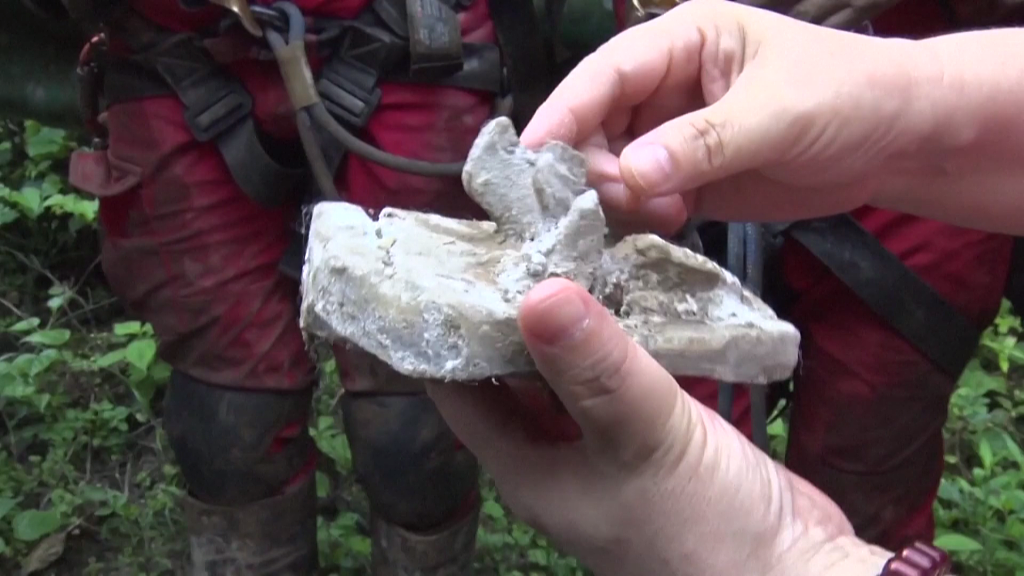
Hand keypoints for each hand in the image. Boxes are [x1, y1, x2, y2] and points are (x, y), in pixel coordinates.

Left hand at [427, 278, 890, 574]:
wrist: (794, 575)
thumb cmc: (704, 524)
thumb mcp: (641, 438)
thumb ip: (594, 368)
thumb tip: (535, 293)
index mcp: (526, 468)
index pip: (458, 390)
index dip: (446, 327)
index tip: (448, 259)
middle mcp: (554, 457)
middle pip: (511, 372)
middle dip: (508, 310)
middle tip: (509, 236)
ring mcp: (605, 445)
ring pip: (568, 369)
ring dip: (564, 319)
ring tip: (556, 243)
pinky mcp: (652, 433)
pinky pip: (618, 374)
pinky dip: (615, 335)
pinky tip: (620, 284)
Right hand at [521, 0, 934, 231]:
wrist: (899, 142)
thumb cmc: (849, 96)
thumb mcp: (779, 112)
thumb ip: (704, 142)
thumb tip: (629, 173)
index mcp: (683, 43)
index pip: (606, 73)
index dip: (565, 111)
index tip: (531, 158)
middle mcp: (666, 88)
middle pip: (596, 124)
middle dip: (593, 164)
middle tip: (615, 198)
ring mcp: (674, 137)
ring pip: (611, 167)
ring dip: (619, 195)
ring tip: (663, 211)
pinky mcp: (687, 180)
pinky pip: (640, 199)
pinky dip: (639, 215)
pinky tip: (668, 221)